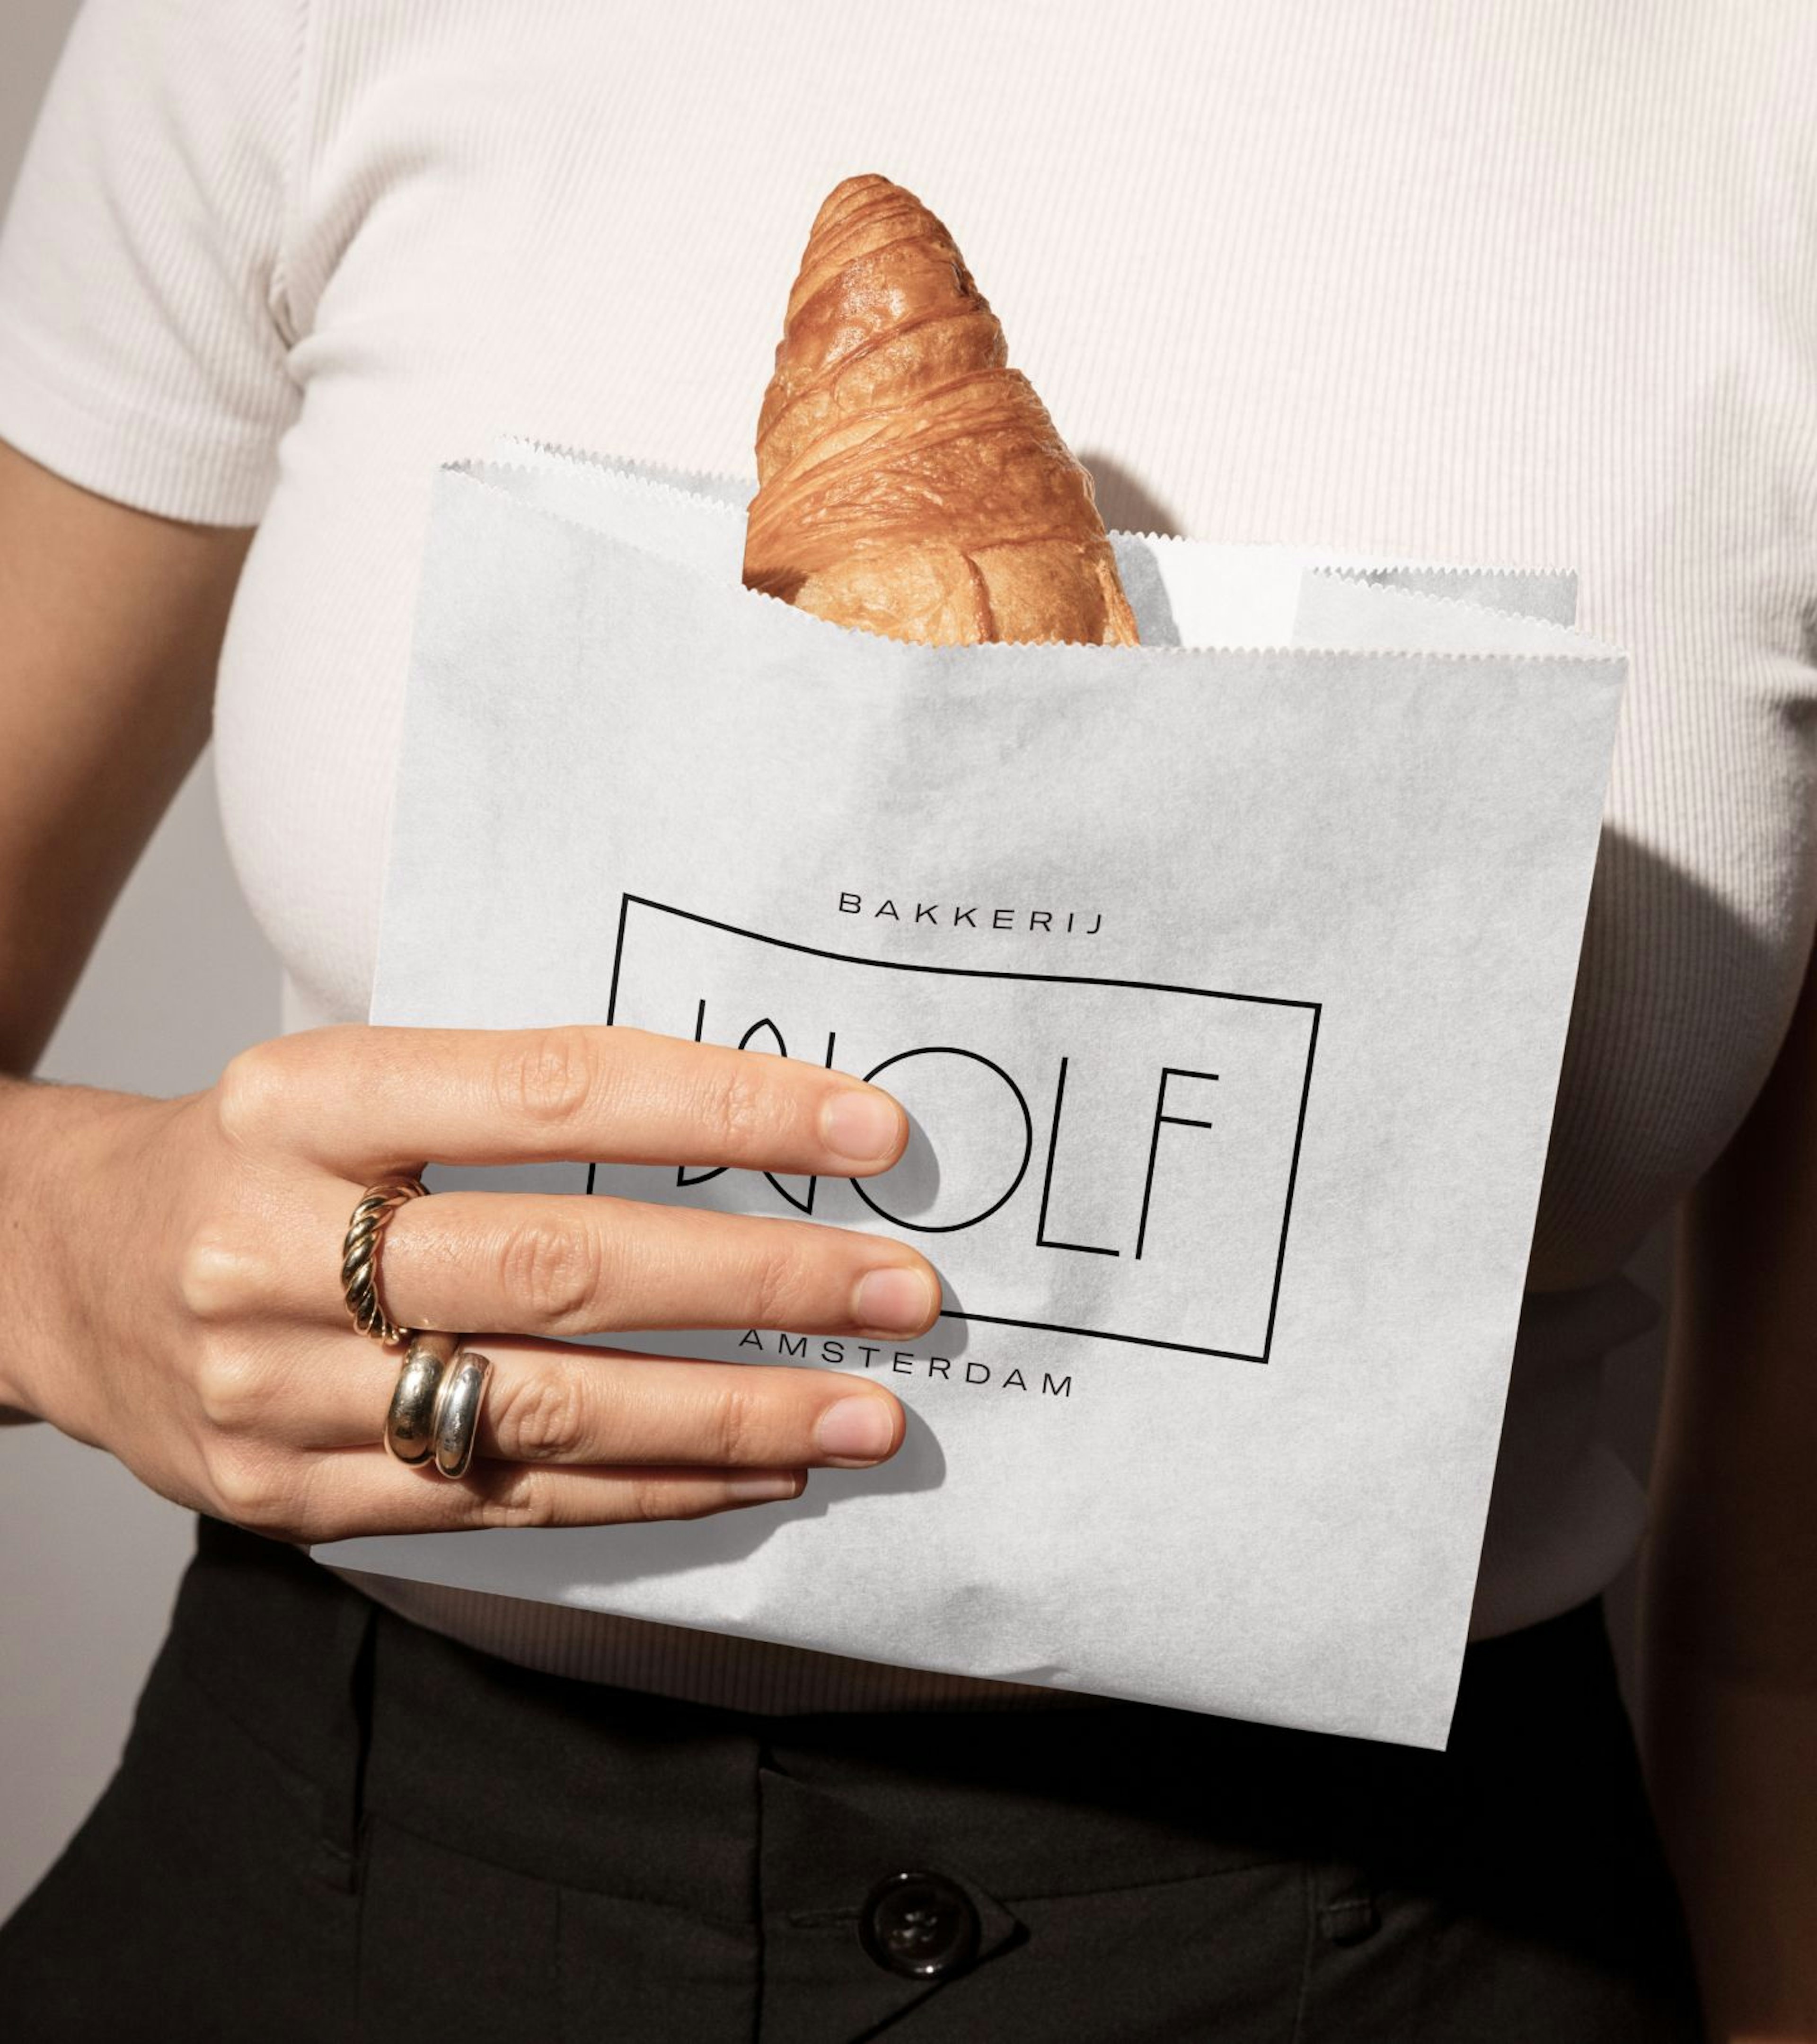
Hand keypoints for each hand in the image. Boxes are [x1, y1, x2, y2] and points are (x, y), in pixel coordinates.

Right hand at [1, 1024, 938, 1541]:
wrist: (57, 1268)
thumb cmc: (247, 1159)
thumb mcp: (345, 1085)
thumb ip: (511, 1107)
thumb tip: (744, 1135)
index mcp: (304, 1101)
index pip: (550, 1091)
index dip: (720, 1111)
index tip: (861, 1129)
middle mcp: (278, 1246)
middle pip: (562, 1267)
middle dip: (757, 1281)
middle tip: (900, 1290)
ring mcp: (279, 1391)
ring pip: (547, 1410)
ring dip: (732, 1414)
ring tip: (866, 1410)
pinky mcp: (292, 1501)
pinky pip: (505, 1500)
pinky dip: (650, 1488)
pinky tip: (756, 1470)